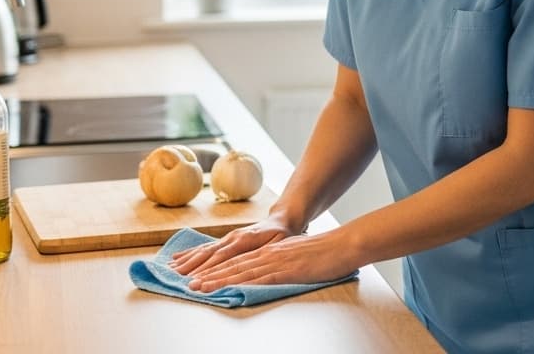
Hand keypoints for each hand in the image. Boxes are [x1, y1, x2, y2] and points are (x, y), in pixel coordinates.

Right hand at [168, 215, 296, 277]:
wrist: (282, 220)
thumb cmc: (283, 234)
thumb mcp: (280, 243)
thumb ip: (265, 251)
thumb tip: (252, 261)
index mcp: (245, 239)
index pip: (223, 257)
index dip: (208, 269)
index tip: (195, 279)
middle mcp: (232, 237)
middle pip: (208, 254)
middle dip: (191, 267)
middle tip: (176, 279)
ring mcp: (227, 237)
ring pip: (203, 250)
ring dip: (186, 261)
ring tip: (170, 270)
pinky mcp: (224, 239)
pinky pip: (204, 247)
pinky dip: (189, 253)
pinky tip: (176, 259)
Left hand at [182, 231, 360, 291]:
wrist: (344, 244)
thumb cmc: (326, 252)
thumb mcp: (298, 255)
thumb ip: (283, 262)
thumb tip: (273, 271)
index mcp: (271, 251)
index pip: (239, 261)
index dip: (217, 269)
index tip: (199, 276)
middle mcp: (269, 254)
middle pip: (233, 265)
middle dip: (209, 275)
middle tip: (188, 284)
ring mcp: (276, 261)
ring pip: (240, 271)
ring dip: (218, 280)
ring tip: (199, 288)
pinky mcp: (285, 270)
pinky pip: (259, 278)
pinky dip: (240, 284)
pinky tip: (229, 289)